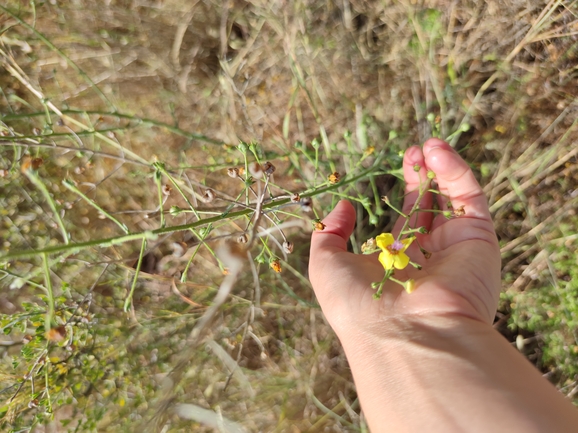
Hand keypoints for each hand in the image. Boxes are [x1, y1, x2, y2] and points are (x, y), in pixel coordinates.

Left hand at [309, 138, 500, 340]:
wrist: (402, 335)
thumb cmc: (357, 305)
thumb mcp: (325, 266)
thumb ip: (329, 234)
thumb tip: (342, 207)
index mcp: (398, 263)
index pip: (408, 221)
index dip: (406, 193)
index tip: (399, 166)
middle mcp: (430, 256)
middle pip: (432, 207)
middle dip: (423, 177)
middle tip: (414, 151)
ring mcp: (455, 248)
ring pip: (455, 199)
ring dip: (442, 169)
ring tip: (427, 144)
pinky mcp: (478, 240)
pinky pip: (471, 200)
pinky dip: (457, 173)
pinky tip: (437, 152)